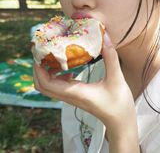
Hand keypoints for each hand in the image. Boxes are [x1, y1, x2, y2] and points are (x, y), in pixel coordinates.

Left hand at [33, 32, 139, 151]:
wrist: (120, 122)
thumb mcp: (116, 78)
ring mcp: (71, 97)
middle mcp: (69, 96)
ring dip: (46, 71)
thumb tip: (104, 36)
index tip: (40, 52)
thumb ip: (110, 57)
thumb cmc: (119, 104)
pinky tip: (68, 67)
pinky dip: (56, 75)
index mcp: (75, 92)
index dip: (38, 69)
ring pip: (49, 86)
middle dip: (38, 68)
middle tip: (43, 51)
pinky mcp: (75, 96)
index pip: (46, 84)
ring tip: (53, 55)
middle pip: (42, 85)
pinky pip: (58, 86)